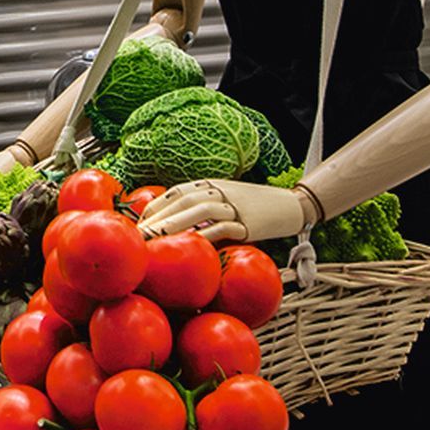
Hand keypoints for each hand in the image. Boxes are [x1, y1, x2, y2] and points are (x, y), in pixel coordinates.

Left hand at [139, 178, 312, 244]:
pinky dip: (207, 235)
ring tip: (157, 236)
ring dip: (176, 223)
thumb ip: (203, 210)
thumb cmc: (254, 207)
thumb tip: (174, 227)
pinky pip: (225, 228)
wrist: (292, 204)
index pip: (177, 192)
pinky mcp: (250, 223)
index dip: (156, 206)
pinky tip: (192, 245)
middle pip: (183, 200)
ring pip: (201, 210)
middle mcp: (220, 191)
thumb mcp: (226, 201)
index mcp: (211, 185)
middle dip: (158, 216)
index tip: (138, 222)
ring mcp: (235, 205)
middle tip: (138, 233)